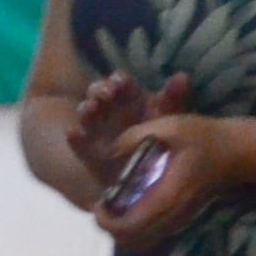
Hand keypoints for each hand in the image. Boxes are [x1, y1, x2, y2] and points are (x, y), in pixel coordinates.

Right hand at [68, 70, 188, 184]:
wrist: (151, 179)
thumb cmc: (162, 143)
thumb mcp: (170, 119)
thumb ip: (173, 100)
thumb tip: (182, 76)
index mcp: (129, 100)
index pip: (119, 82)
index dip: (118, 80)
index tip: (121, 83)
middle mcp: (109, 111)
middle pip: (98, 93)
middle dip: (100, 90)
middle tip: (107, 94)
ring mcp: (96, 131)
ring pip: (86, 113)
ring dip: (86, 108)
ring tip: (92, 109)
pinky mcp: (88, 151)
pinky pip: (78, 143)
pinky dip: (74, 138)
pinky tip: (73, 133)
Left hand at [103, 111, 227, 253]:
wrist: (239, 151)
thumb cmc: (204, 137)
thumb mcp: (169, 127)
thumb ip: (135, 136)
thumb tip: (107, 150)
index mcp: (167, 197)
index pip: (129, 227)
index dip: (107, 221)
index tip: (98, 202)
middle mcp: (173, 216)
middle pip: (132, 242)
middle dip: (110, 227)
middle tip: (102, 205)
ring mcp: (180, 220)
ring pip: (143, 242)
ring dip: (123, 229)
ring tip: (114, 206)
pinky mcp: (183, 219)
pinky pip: (153, 234)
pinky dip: (136, 228)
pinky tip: (132, 204)